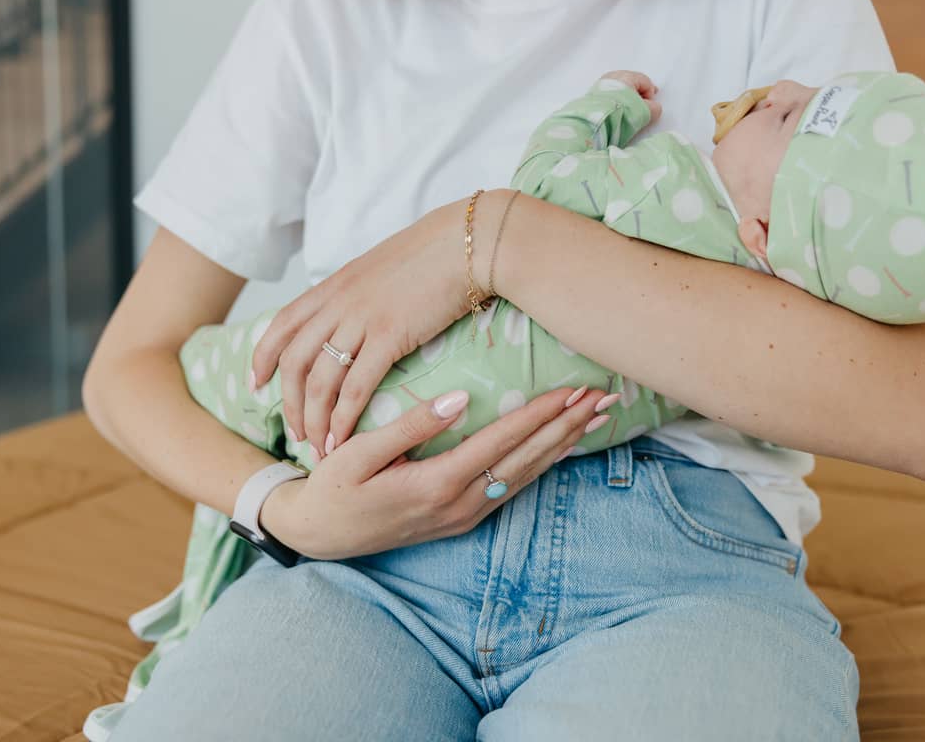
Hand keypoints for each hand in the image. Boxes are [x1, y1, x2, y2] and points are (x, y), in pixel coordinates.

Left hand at [249, 191, 514, 459]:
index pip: (282, 325)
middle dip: (290, 403)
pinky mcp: (390, 336)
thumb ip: (362, 292)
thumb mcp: (382, 267)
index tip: (257, 384)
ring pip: (320, 380)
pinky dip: (345, 417)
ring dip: (315, 420)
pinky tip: (345, 439)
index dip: (263, 358)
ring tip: (321, 448)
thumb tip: (360, 312)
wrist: (468, 241)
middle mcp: (338, 302)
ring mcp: (361, 319)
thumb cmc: (436, 254)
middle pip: (294, 361)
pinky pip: (356, 386)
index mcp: (334, 284)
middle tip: (296, 433)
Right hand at [260, 385, 612, 558]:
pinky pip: (513, 487)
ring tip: (596, 417)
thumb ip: (411, 425)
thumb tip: (459, 397)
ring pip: (527, 476)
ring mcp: (464, 516)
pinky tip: (561, 446)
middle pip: (527, 459)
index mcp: (436, 484)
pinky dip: (543, 464)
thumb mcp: (358, 453)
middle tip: (606, 396)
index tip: (574, 388)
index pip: (502, 441)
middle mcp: (460, 505)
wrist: (319, 535)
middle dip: (568, 426)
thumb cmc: (332, 487)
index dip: (541, 413)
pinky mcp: (462, 520)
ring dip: (564, 444)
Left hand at [601, 69, 661, 124]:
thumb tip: (653, 108)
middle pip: (632, 83)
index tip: (651, 105)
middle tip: (642, 106)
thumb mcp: (645, 112)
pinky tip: (616, 111)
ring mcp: (601, 84)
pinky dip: (615, 101)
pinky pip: (609, 94)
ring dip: (626, 98)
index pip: (645, 81)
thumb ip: (654, 108)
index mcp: (627, 76)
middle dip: (638, 94)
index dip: (651, 93)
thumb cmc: (621, 113)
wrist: (596, 122)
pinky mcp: (593, 94)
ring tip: (628, 110)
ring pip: (619, 89)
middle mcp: (613, 76)